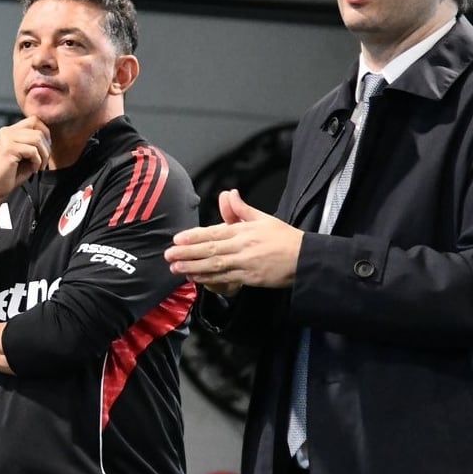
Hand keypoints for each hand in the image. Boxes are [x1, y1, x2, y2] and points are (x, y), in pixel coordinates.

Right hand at [0, 118, 51, 201]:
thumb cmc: (10, 174)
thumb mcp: (24, 154)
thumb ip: (33, 143)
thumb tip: (49, 137)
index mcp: (9, 131)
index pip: (34, 120)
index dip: (45, 133)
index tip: (45, 148)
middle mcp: (7, 131)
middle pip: (38, 130)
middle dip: (46, 148)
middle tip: (44, 161)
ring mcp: (7, 139)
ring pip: (37, 139)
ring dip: (43, 155)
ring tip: (39, 166)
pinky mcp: (8, 149)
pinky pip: (32, 150)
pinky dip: (37, 161)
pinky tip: (33, 169)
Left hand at [165, 189, 302, 289]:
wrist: (303, 258)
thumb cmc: (283, 237)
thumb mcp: (263, 218)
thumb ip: (241, 209)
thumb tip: (228, 194)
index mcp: (243, 231)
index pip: (213, 233)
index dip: (194, 237)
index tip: (177, 240)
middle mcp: (241, 247)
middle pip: (210, 250)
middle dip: (187, 253)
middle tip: (168, 255)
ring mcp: (245, 264)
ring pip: (214, 266)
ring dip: (193, 268)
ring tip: (176, 268)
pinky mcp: (249, 278)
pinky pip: (225, 279)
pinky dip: (209, 279)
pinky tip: (196, 279)